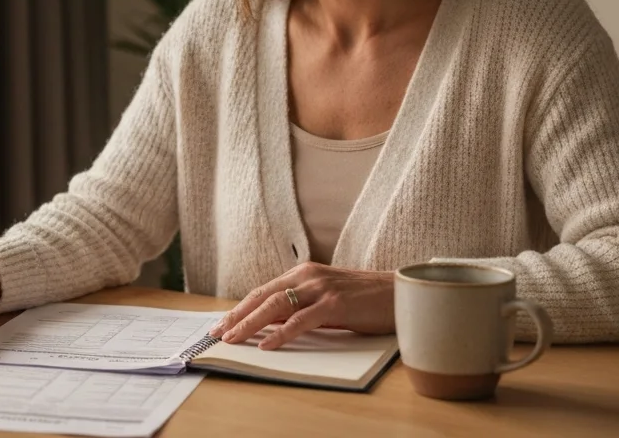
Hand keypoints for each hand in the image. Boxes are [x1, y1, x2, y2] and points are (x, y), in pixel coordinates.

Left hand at [206, 263, 393, 349]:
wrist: (401, 292)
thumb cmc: (365, 299)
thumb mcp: (326, 300)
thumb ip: (300, 307)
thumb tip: (270, 324)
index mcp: (303, 273)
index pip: (263, 291)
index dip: (240, 308)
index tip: (222, 323)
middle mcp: (308, 276)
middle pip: (263, 296)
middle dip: (237, 316)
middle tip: (217, 334)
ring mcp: (321, 288)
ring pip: (276, 306)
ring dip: (250, 324)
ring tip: (233, 339)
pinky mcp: (336, 304)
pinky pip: (301, 320)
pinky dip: (281, 333)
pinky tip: (268, 345)